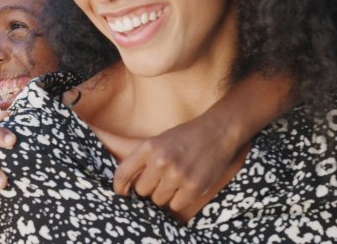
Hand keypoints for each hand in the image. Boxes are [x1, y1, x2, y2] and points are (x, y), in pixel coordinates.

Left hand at [114, 114, 235, 211]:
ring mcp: (177, 174)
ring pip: (158, 200)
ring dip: (165, 194)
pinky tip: (186, 186)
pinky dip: (179, 199)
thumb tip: (128, 183)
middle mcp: (160, 161)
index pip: (122, 174)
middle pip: (141, 190)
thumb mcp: (158, 140)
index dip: (119, 187)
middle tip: (162, 178)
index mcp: (148, 147)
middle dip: (150, 187)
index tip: (122, 192)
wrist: (217, 132)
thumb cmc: (185, 137)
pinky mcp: (193, 186)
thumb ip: (143, 159)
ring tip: (176, 180)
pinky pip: (175, 205)